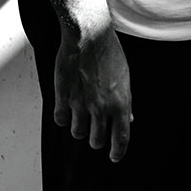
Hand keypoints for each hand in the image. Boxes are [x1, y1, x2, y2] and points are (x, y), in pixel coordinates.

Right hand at [53, 25, 132, 162]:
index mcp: (121, 102)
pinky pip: (60, 119)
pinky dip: (63, 116)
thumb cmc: (110, 52)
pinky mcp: (63, 97)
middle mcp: (101, 107)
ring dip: (79, 127)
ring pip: (78, 132)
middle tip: (96, 130)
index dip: (118, 151)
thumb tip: (130, 119)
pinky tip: (67, 106)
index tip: (114, 156)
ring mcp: (81, 103)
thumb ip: (126, 101)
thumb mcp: (125, 76)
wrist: (89, 34)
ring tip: (82, 114)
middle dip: (96, 138)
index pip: (121, 138)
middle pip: (96, 141)